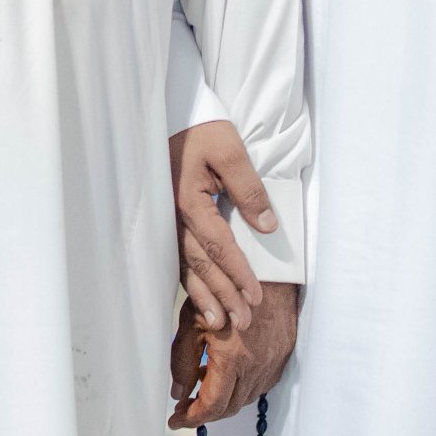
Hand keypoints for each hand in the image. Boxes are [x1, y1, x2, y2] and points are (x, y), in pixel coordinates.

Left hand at [169, 283, 298, 427]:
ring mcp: (272, 364)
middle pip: (229, 408)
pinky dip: (240, 388)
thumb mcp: (193, 320)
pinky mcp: (281, 357)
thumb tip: (177, 392)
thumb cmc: (224, 288)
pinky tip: (226, 375)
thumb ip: (183, 360)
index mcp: (233, 359)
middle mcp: (256, 368)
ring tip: (201, 388)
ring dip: (223, 400)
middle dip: (204, 413)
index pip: (212, 406)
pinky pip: (259, 385)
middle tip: (184, 408)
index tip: (175, 419)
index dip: (191, 417)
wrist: (267, 271)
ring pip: (245, 398)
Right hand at [170, 119, 277, 330]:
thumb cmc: (202, 129)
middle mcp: (174, 216)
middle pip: (201, 263)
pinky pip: (177, 255)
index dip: (238, 273)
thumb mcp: (230, 149)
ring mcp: (168, 219)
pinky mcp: (167, 217)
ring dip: (203, 295)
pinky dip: (188, 279)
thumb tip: (267, 227)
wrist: (172, 113)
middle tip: (243, 322)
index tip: (256, 297)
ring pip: (185, 265)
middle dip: (223, 295)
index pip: (219, 245)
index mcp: (189, 200)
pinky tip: (198, 297)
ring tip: (219, 322)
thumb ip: (248, 188)